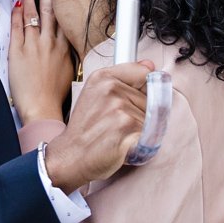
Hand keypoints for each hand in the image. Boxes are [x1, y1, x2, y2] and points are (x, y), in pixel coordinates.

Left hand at [9, 0, 72, 124]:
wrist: (42, 108)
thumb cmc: (55, 96)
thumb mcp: (69, 73)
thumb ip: (68, 56)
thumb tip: (67, 47)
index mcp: (64, 49)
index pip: (63, 21)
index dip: (60, 6)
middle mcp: (50, 44)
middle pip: (49, 13)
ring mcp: (33, 46)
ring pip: (32, 16)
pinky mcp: (18, 51)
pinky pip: (16, 27)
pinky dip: (16, 14)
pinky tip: (15, 5)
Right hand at [44, 60, 153, 193]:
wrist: (70, 156)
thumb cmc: (85, 129)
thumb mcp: (96, 94)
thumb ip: (124, 78)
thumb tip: (150, 65)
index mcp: (102, 77)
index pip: (143, 73)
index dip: (145, 89)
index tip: (134, 101)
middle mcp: (111, 89)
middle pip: (151, 98)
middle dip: (141, 114)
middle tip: (118, 124)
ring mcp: (120, 108)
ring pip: (153, 118)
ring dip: (141, 130)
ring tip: (119, 135)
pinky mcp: (127, 128)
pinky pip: (151, 133)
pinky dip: (143, 143)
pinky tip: (125, 145)